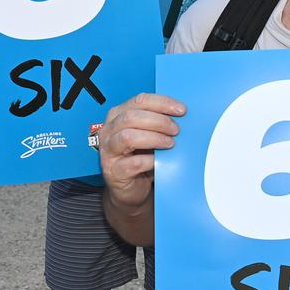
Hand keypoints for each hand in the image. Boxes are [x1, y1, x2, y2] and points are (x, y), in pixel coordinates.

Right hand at [98, 93, 184, 207]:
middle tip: (176, 129)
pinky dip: (150, 160)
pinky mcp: (113, 171)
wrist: (130, 187)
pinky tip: (160, 161)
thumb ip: (157, 123)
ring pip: (128, 137)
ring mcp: (108, 151)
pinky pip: (133, 163)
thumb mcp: (147, 135)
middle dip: (158, 121)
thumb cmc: (139, 157)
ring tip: (170, 143)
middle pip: (131, 117)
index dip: (162, 103)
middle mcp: (109, 130)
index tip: (181, 109)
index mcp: (118, 115)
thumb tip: (180, 114)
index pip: (139, 101)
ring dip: (154, 138)